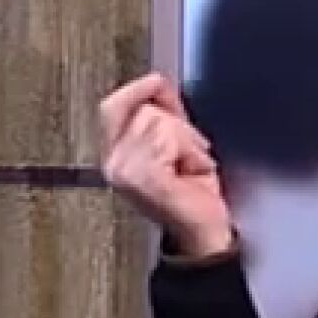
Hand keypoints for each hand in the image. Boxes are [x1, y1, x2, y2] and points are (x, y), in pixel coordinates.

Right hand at [99, 72, 234, 258]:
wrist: (204, 234)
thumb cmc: (193, 195)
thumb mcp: (176, 141)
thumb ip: (164, 110)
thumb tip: (157, 82)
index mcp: (113, 156)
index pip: (113, 105)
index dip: (141, 91)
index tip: (158, 87)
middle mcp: (113, 164)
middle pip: (143, 109)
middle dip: (176, 126)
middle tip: (184, 155)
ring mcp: (125, 172)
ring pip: (159, 121)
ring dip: (186, 142)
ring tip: (188, 166)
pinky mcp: (143, 178)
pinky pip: (169, 139)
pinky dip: (191, 153)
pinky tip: (191, 172)